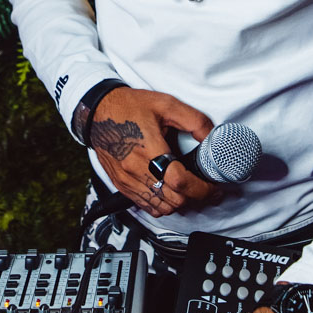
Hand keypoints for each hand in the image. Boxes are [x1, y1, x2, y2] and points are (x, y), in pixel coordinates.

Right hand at [89, 86, 217, 217]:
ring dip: (179, 203)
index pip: (180, 182)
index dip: (202, 189)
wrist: (98, 111)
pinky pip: (146, 206)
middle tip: (205, 188)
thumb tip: (211, 139)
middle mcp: (136, 169)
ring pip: (161, 208)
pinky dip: (162, 204)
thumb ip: (194, 121)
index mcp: (149, 149)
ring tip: (188, 190)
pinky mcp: (121, 185)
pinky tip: (168, 191)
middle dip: (195, 197)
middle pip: (173, 200)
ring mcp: (127, 180)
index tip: (214, 187)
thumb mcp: (167, 104)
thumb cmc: (130, 106)